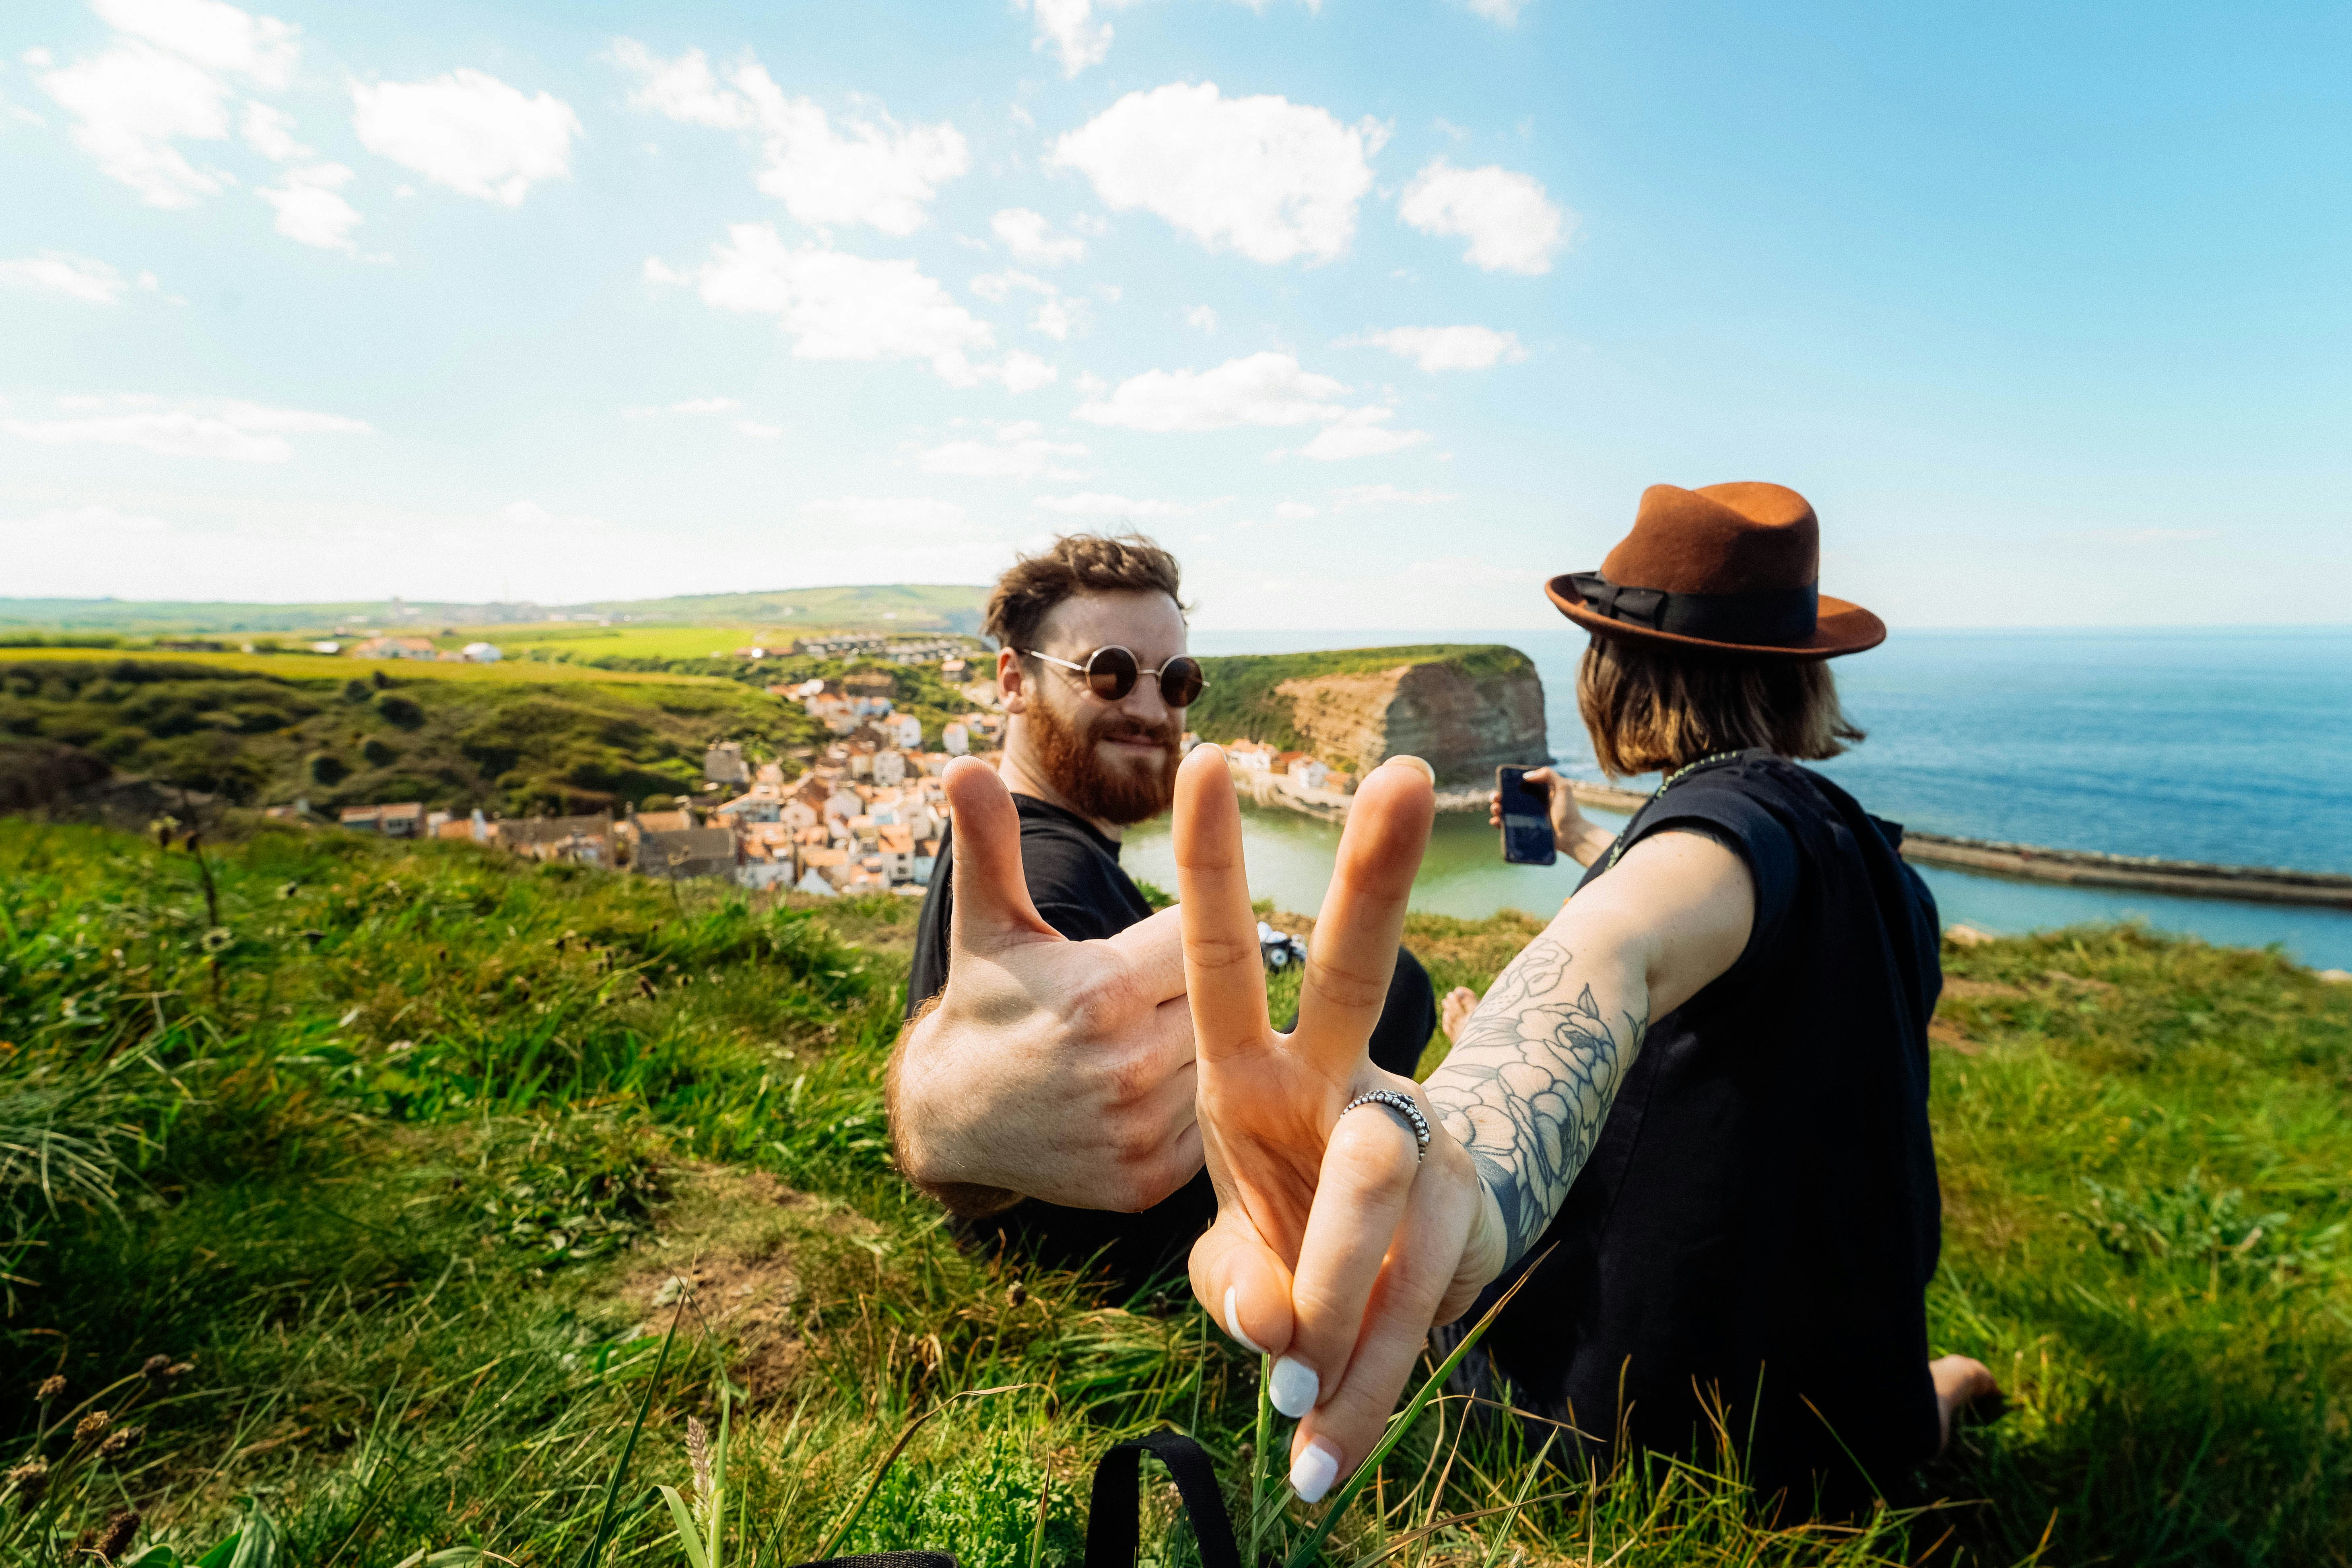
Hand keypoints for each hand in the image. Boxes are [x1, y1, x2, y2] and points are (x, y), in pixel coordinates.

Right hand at [886, 758, 1198, 1214]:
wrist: (952, 1118)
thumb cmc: (986, 1001)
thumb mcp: (987, 922)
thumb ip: (992, 841)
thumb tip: (962, 762)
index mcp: (1101, 990)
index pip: (1199, 936)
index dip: (1177, 933)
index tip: (1158, 938)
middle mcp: (1126, 1063)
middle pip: (1216, 1000)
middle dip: (1190, 989)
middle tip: (1158, 991)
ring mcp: (1138, 1128)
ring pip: (1215, 1062)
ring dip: (1198, 1046)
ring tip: (1155, 1037)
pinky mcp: (1146, 1181)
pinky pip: (1205, 1126)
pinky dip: (1190, 1105)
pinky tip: (1152, 1088)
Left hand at [1175, 747, 1502, 1502]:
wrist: (1391, 1282)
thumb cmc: (1288, 1238)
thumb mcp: (1228, 1259)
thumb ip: (1231, 1287)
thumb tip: (1278, 1336)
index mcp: (1247, 1073)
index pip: (1223, 957)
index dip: (1213, 863)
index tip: (1204, 760)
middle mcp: (1335, 1082)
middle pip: (1361, 970)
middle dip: (1378, 874)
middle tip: (1406, 772)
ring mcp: (1404, 1140)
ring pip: (1379, 1190)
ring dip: (1335, 1302)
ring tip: (1294, 1406)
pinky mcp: (1456, 1219)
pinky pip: (1406, 1302)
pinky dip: (1357, 1396)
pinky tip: (1318, 1462)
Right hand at [1489, 767, 1611, 867]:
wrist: (1572, 835)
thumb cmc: (1569, 812)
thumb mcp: (1563, 787)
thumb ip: (1548, 775)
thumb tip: (1525, 776)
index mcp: (1537, 793)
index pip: (1517, 787)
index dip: (1507, 785)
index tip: (1501, 785)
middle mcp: (1529, 805)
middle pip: (1508, 799)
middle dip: (1497, 797)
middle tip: (1495, 798)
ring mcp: (1526, 818)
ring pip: (1505, 812)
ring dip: (1496, 809)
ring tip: (1496, 809)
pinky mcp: (1524, 830)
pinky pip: (1508, 826)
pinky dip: (1498, 823)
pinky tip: (1495, 822)